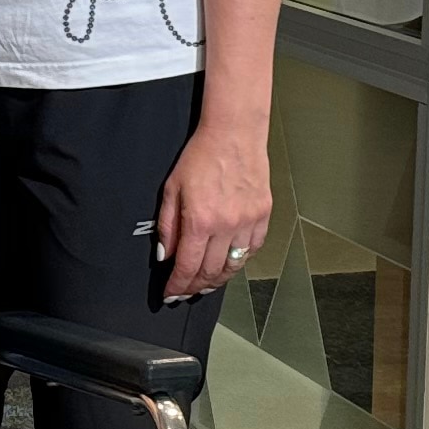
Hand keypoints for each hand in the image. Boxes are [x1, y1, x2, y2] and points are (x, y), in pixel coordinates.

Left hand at [153, 118, 272, 304]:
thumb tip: (165, 256)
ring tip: (206, 284)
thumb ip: (167, 226)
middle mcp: (226, 226)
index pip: (187, 267)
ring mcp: (248, 222)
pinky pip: (252, 249)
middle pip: (210, 272)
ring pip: (234, 265)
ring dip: (218, 279)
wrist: (233, 134)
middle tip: (186, 292)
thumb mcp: (172, 189)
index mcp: (200, 220)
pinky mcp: (262, 216)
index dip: (177, 285)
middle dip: (195, 287)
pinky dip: (239, 261)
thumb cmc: (201, 156)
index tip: (171, 293)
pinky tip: (229, 262)